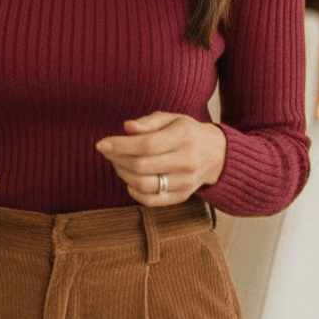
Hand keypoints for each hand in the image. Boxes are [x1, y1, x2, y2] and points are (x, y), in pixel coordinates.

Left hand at [96, 112, 226, 206]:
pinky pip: (152, 200)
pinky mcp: (183, 196)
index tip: (101, 144)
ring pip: (144, 184)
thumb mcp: (172, 119)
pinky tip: (129, 179)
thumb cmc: (187, 133)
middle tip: (108, 152)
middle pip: (142, 166)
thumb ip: (148, 122)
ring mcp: (186, 181)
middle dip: (117, 159)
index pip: (146, 145)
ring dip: (123, 175)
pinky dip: (134, 192)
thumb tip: (126, 127)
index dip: (120, 146)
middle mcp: (187, 160)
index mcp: (184, 136)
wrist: (217, 154)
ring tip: (118, 164)